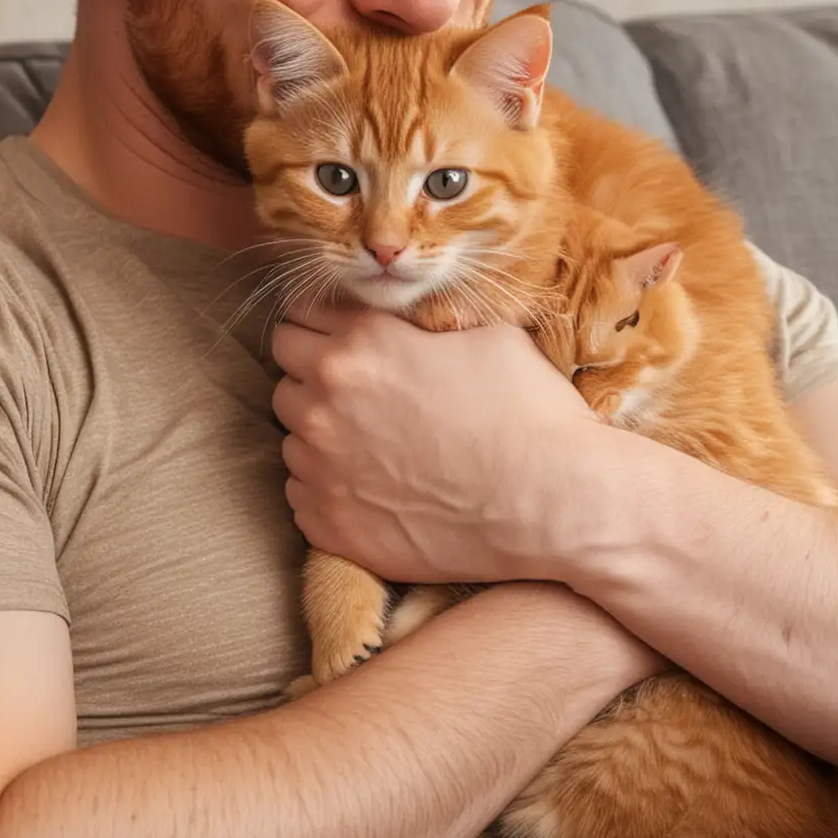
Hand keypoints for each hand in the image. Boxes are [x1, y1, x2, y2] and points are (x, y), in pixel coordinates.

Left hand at [270, 297, 598, 584]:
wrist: (552, 504)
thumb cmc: (530, 413)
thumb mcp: (486, 334)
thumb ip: (425, 322)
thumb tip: (412, 320)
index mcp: (360, 343)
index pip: (299, 315)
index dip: (325, 323)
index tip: (347, 338)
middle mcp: (325, 400)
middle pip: (284, 370)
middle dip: (315, 373)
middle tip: (362, 391)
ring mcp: (321, 466)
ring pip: (291, 434)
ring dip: (321, 434)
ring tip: (377, 446)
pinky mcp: (328, 523)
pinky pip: (301, 493)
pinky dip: (328, 488)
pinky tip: (376, 489)